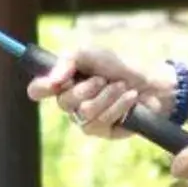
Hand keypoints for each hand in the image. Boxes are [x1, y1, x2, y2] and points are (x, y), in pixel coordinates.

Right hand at [27, 47, 161, 140]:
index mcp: (63, 83)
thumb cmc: (118, 67)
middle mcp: (70, 103)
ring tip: (121, 87)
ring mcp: (84, 119)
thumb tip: (52, 80)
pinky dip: (118, 106)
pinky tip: (129, 99)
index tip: (52, 84)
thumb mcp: (92, 54)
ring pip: (84, 111)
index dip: (39, 88)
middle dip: (87, 87)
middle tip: (103, 79)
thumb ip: (68, 61)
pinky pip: (101, 121)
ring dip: (107, 96)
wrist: (150, 83)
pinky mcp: (101, 131)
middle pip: (63, 102)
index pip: (38, 90)